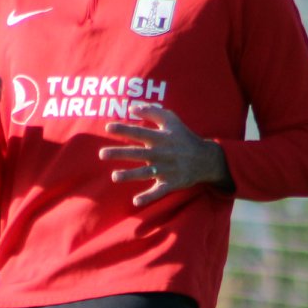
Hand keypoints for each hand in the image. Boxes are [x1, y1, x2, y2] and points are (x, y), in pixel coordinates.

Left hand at [98, 103, 228, 204]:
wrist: (206, 158)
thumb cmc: (184, 137)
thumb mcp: (172, 119)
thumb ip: (152, 111)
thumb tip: (132, 107)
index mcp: (161, 138)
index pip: (140, 132)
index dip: (124, 129)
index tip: (108, 128)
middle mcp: (162, 153)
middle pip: (138, 153)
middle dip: (120, 153)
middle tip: (102, 154)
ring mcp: (166, 169)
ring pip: (146, 173)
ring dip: (130, 175)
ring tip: (114, 176)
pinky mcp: (171, 183)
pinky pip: (159, 191)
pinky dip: (148, 197)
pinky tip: (136, 201)